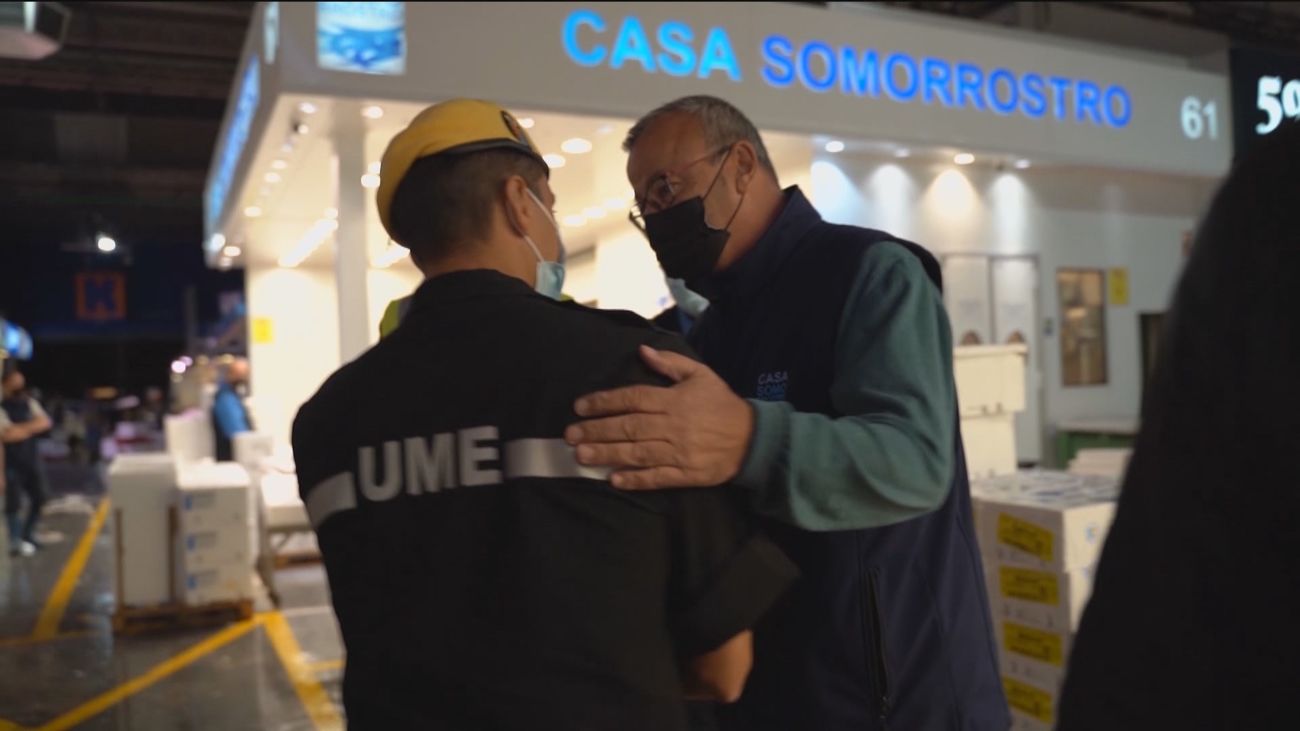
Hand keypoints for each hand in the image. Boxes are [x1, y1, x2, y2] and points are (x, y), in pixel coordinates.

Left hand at [565, 346, 753, 489]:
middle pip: (629, 427)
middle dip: (596, 430)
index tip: (580, 406)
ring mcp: (679, 452)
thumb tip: (642, 351)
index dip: (604, 402)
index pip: (633, 398)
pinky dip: (636, 480)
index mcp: (674, 400)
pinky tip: (614, 480)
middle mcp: (673, 426)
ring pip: (638, 453)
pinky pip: (657, 478)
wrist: (752, 438)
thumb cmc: (721, 404)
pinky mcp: (686, 475)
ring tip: (581, 456)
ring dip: (607, 454)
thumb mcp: (700, 374)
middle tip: (570, 434)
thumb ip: (670, 363)